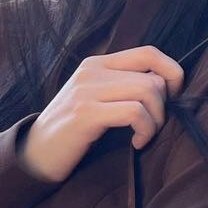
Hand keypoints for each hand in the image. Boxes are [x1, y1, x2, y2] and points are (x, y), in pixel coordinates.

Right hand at [17, 45, 184, 186]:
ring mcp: (87, 90)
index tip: (172, 100)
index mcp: (98, 63)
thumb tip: (167, 88)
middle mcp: (92, 70)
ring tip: (143, 136)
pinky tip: (136, 144)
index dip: (172, 74)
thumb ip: (123, 87)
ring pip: (148, 91)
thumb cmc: (73, 131)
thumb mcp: (97, 99)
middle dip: (164, 107)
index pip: (149, 52)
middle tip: (152, 128)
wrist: (35, 155)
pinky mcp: (85, 113)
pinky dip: (145, 130)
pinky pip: (134, 112)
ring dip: (156, 121)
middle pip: (153, 78)